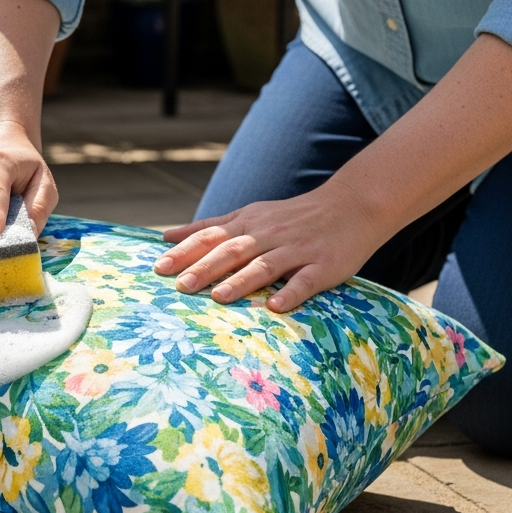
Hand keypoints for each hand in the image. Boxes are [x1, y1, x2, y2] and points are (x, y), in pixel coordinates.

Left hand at [155, 181, 386, 312]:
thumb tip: (167, 236)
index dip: (185, 251)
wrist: (352, 206)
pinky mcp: (323, 265)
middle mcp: (269, 235)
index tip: (159, 267)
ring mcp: (297, 250)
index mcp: (249, 223)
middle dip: (205, 268)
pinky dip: (290, 292)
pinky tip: (276, 306)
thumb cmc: (293, 217)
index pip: (211, 236)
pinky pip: (305, 280)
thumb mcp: (250, 214)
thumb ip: (210, 227)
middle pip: (232, 250)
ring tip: (218, 298)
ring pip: (265, 265)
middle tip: (180, 286)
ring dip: (241, 281)